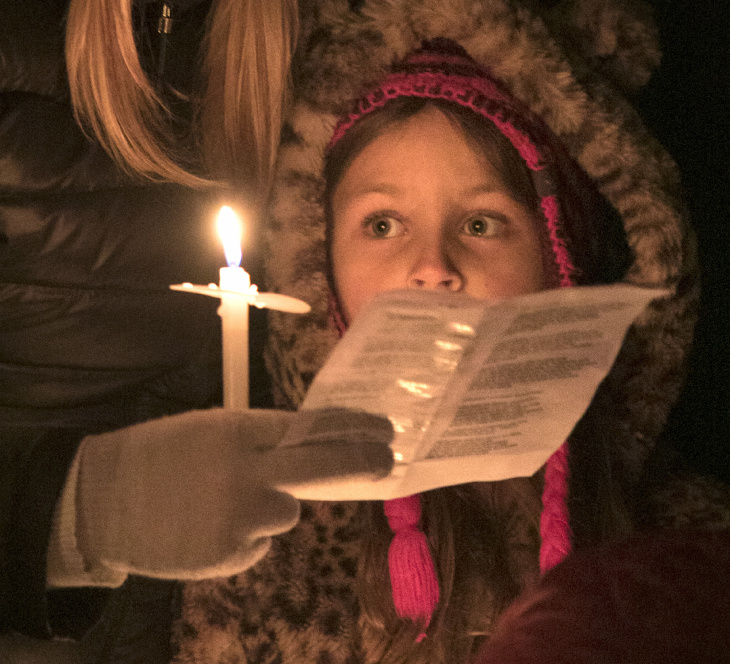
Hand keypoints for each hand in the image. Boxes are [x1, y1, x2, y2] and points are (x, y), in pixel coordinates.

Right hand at [76, 407, 391, 580]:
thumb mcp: (212, 430)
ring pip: (284, 512)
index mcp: (240, 430)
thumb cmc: (162, 456)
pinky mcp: (229, 554)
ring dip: (267, 508)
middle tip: (388, 462)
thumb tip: (310, 451)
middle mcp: (247, 471)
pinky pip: (255, 543)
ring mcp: (240, 516)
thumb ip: (259, 442)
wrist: (104, 500)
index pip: (310, 426)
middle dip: (361, 462)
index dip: (352, 427)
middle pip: (320, 466)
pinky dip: (240, 537)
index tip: (385, 428)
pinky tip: (204, 527)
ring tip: (216, 501)